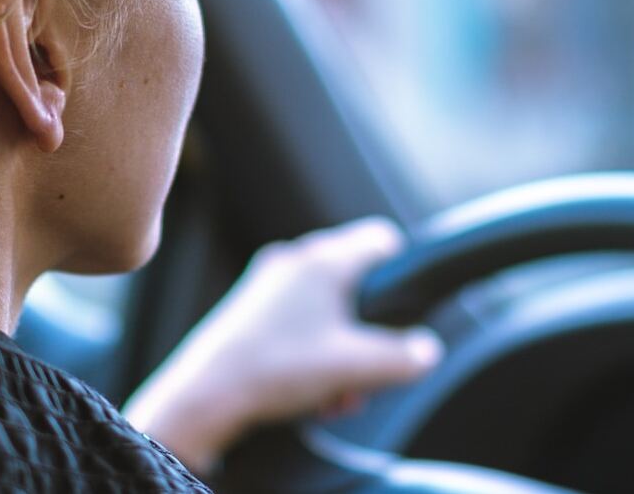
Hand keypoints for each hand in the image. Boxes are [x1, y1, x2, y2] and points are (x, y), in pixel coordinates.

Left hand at [123, 217, 444, 475]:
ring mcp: (268, 283)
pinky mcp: (250, 309)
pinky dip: (313, 353)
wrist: (206, 394)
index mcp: (324, 260)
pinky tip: (311, 393)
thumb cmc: (277, 369)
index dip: (403, 270)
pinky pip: (298, 322)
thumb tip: (426, 350)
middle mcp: (295, 260)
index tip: (406, 307)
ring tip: (337, 393)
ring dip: (341, 351)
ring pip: (326, 309)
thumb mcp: (356, 367)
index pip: (381, 239)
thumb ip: (403, 357)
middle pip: (355, 284)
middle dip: (368, 332)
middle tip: (368, 370)